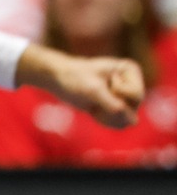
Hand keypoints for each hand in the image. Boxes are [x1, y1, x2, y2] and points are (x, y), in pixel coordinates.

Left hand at [20, 43, 144, 128]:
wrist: (58, 79)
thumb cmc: (74, 77)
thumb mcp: (93, 90)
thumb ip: (114, 106)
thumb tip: (134, 122)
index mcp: (130, 70)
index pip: (136, 95)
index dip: (116, 94)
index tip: (100, 82)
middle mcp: (132, 83)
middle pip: (133, 108)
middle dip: (110, 107)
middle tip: (94, 95)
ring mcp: (126, 97)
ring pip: (127, 119)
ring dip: (107, 116)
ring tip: (93, 103)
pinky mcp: (118, 107)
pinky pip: (120, 124)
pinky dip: (105, 120)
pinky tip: (94, 109)